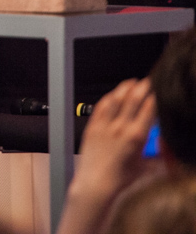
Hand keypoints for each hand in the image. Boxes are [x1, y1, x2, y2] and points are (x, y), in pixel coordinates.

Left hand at [57, 78, 156, 233]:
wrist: (95, 184)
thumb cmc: (120, 179)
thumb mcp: (147, 168)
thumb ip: (160, 158)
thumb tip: (172, 153)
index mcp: (137, 136)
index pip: (149, 108)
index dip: (155, 96)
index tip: (160, 89)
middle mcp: (120, 127)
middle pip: (133, 99)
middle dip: (143, 87)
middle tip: (149, 80)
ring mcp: (105, 125)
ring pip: (116, 98)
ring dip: (125, 88)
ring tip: (133, 82)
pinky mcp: (92, 126)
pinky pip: (100, 106)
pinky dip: (109, 97)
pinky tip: (114, 93)